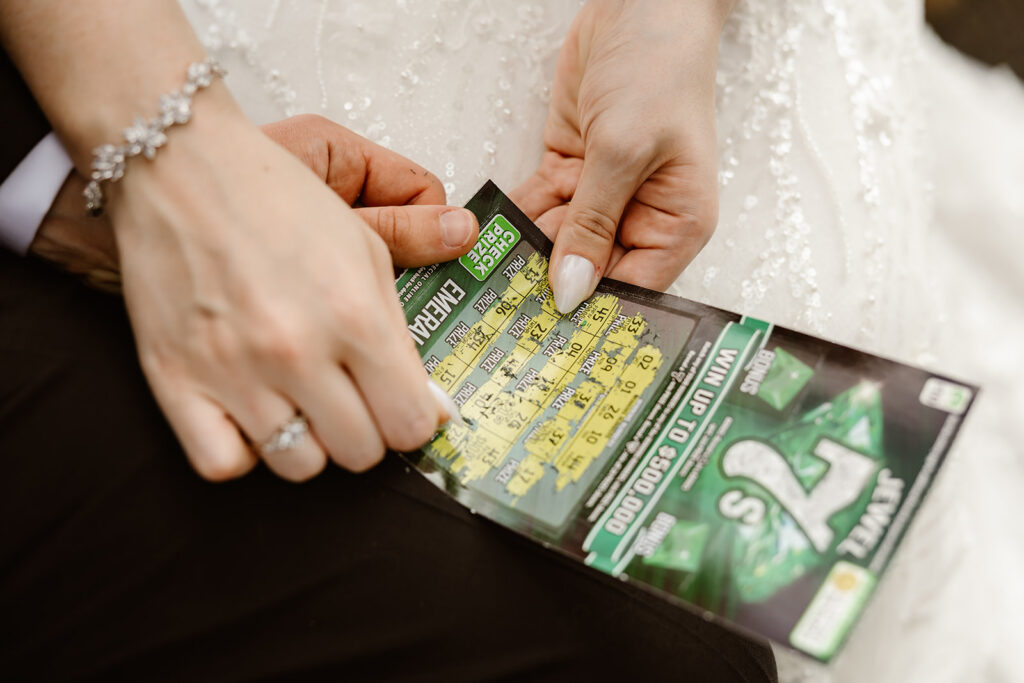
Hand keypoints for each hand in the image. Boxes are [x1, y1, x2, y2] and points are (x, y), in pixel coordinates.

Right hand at [105, 96, 475, 481]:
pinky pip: (224, 464)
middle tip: (351, 397)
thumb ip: (403, 331)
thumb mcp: (364, 249)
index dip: (413, 419)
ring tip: (299, 399)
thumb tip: (433, 406)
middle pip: (360, 452)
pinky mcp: (174, 379)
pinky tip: (250, 415)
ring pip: (299, 467)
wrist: (179, 165)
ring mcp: (231, 370)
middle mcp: (296, 350)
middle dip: (366, 430)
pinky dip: (242, 451)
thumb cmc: (276, 201)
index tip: (402, 405)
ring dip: (309, 441)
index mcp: (354, 315)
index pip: (410, 423)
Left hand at [512, 0, 732, 312]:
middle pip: (588, 272)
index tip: (546, 335)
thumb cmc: (659, 67)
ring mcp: (602, 196)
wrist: (638, 4)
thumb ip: (592, 222)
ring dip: (520, 257)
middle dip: (546, 288)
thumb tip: (572, 289)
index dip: (590, 312)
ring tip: (482, 286)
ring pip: (554, 244)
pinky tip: (482, 243)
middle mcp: (640, 218)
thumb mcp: (624, 150)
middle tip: (499, 317)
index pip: (631, 290)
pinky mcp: (570, 173)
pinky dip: (511, 222)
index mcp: (676, 224)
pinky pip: (537, 209)